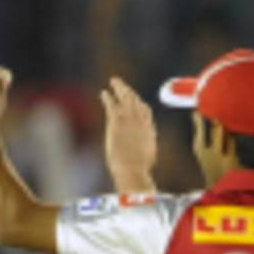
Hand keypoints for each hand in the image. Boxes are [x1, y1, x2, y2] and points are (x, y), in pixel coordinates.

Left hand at [102, 76, 157, 192]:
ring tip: (114, 82)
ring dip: (120, 88)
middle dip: (129, 91)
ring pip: (125, 98)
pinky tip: (103, 93)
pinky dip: (108, 98)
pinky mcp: (117, 121)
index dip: (140, 104)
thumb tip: (146, 153)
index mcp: (149, 130)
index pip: (146, 112)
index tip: (136, 100)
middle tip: (122, 84)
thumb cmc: (139, 171)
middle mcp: (141, 122)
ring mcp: (129, 120)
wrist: (132, 170)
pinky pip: (112, 104)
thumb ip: (146, 150)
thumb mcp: (147, 158)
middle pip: (136, 101)